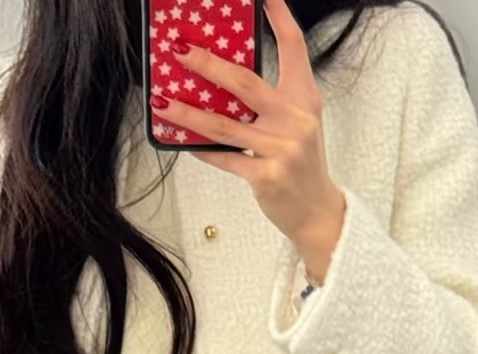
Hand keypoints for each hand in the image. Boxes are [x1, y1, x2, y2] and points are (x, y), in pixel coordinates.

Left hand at [155, 0, 345, 276]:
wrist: (316, 210)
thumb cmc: (301, 162)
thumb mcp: (296, 122)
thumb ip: (270, 99)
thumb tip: (222, 78)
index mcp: (304, 97)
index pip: (293, 46)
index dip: (278, 15)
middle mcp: (295, 119)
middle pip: (245, 82)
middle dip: (207, 64)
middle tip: (179, 50)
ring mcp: (282, 149)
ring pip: (225, 125)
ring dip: (188, 113)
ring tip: (161, 101)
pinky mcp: (266, 177)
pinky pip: (225, 158)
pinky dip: (202, 149)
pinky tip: (183, 140)